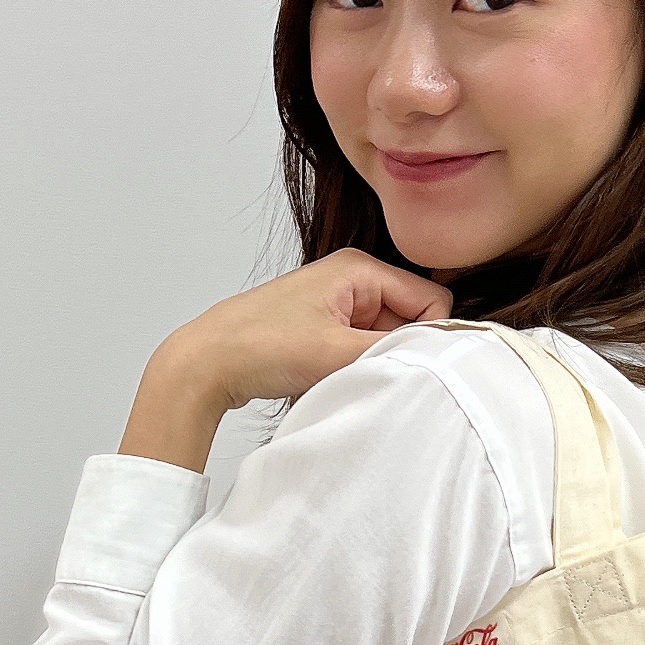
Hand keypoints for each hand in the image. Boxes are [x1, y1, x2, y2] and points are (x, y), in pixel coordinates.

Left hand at [118, 251, 452, 470]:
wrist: (205, 363)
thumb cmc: (258, 346)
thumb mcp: (337, 352)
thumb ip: (395, 351)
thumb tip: (440, 354)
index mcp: (359, 268)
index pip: (430, 301)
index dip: (427, 338)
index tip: (404, 364)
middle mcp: (351, 278)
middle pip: (408, 320)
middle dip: (394, 352)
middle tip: (361, 371)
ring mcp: (336, 303)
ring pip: (383, 339)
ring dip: (368, 363)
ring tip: (335, 374)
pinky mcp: (322, 326)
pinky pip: (358, 349)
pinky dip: (349, 368)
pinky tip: (324, 377)